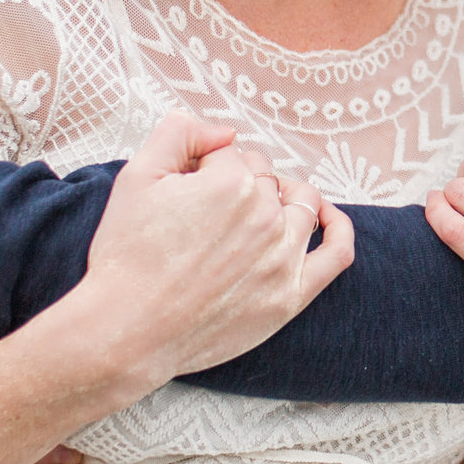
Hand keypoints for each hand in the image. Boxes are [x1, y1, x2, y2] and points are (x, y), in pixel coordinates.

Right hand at [63, 114, 354, 395]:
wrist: (126, 331)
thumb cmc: (126, 256)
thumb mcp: (136, 175)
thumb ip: (180, 132)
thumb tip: (224, 132)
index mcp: (229, 182)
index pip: (229, 154)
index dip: (202, 168)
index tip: (182, 191)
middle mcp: (264, 216)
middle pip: (264, 178)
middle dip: (236, 183)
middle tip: (203, 212)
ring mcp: (282, 257)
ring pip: (301, 204)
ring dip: (281, 198)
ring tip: (252, 211)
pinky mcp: (290, 296)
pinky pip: (337, 254)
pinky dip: (337, 228)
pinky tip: (326, 218)